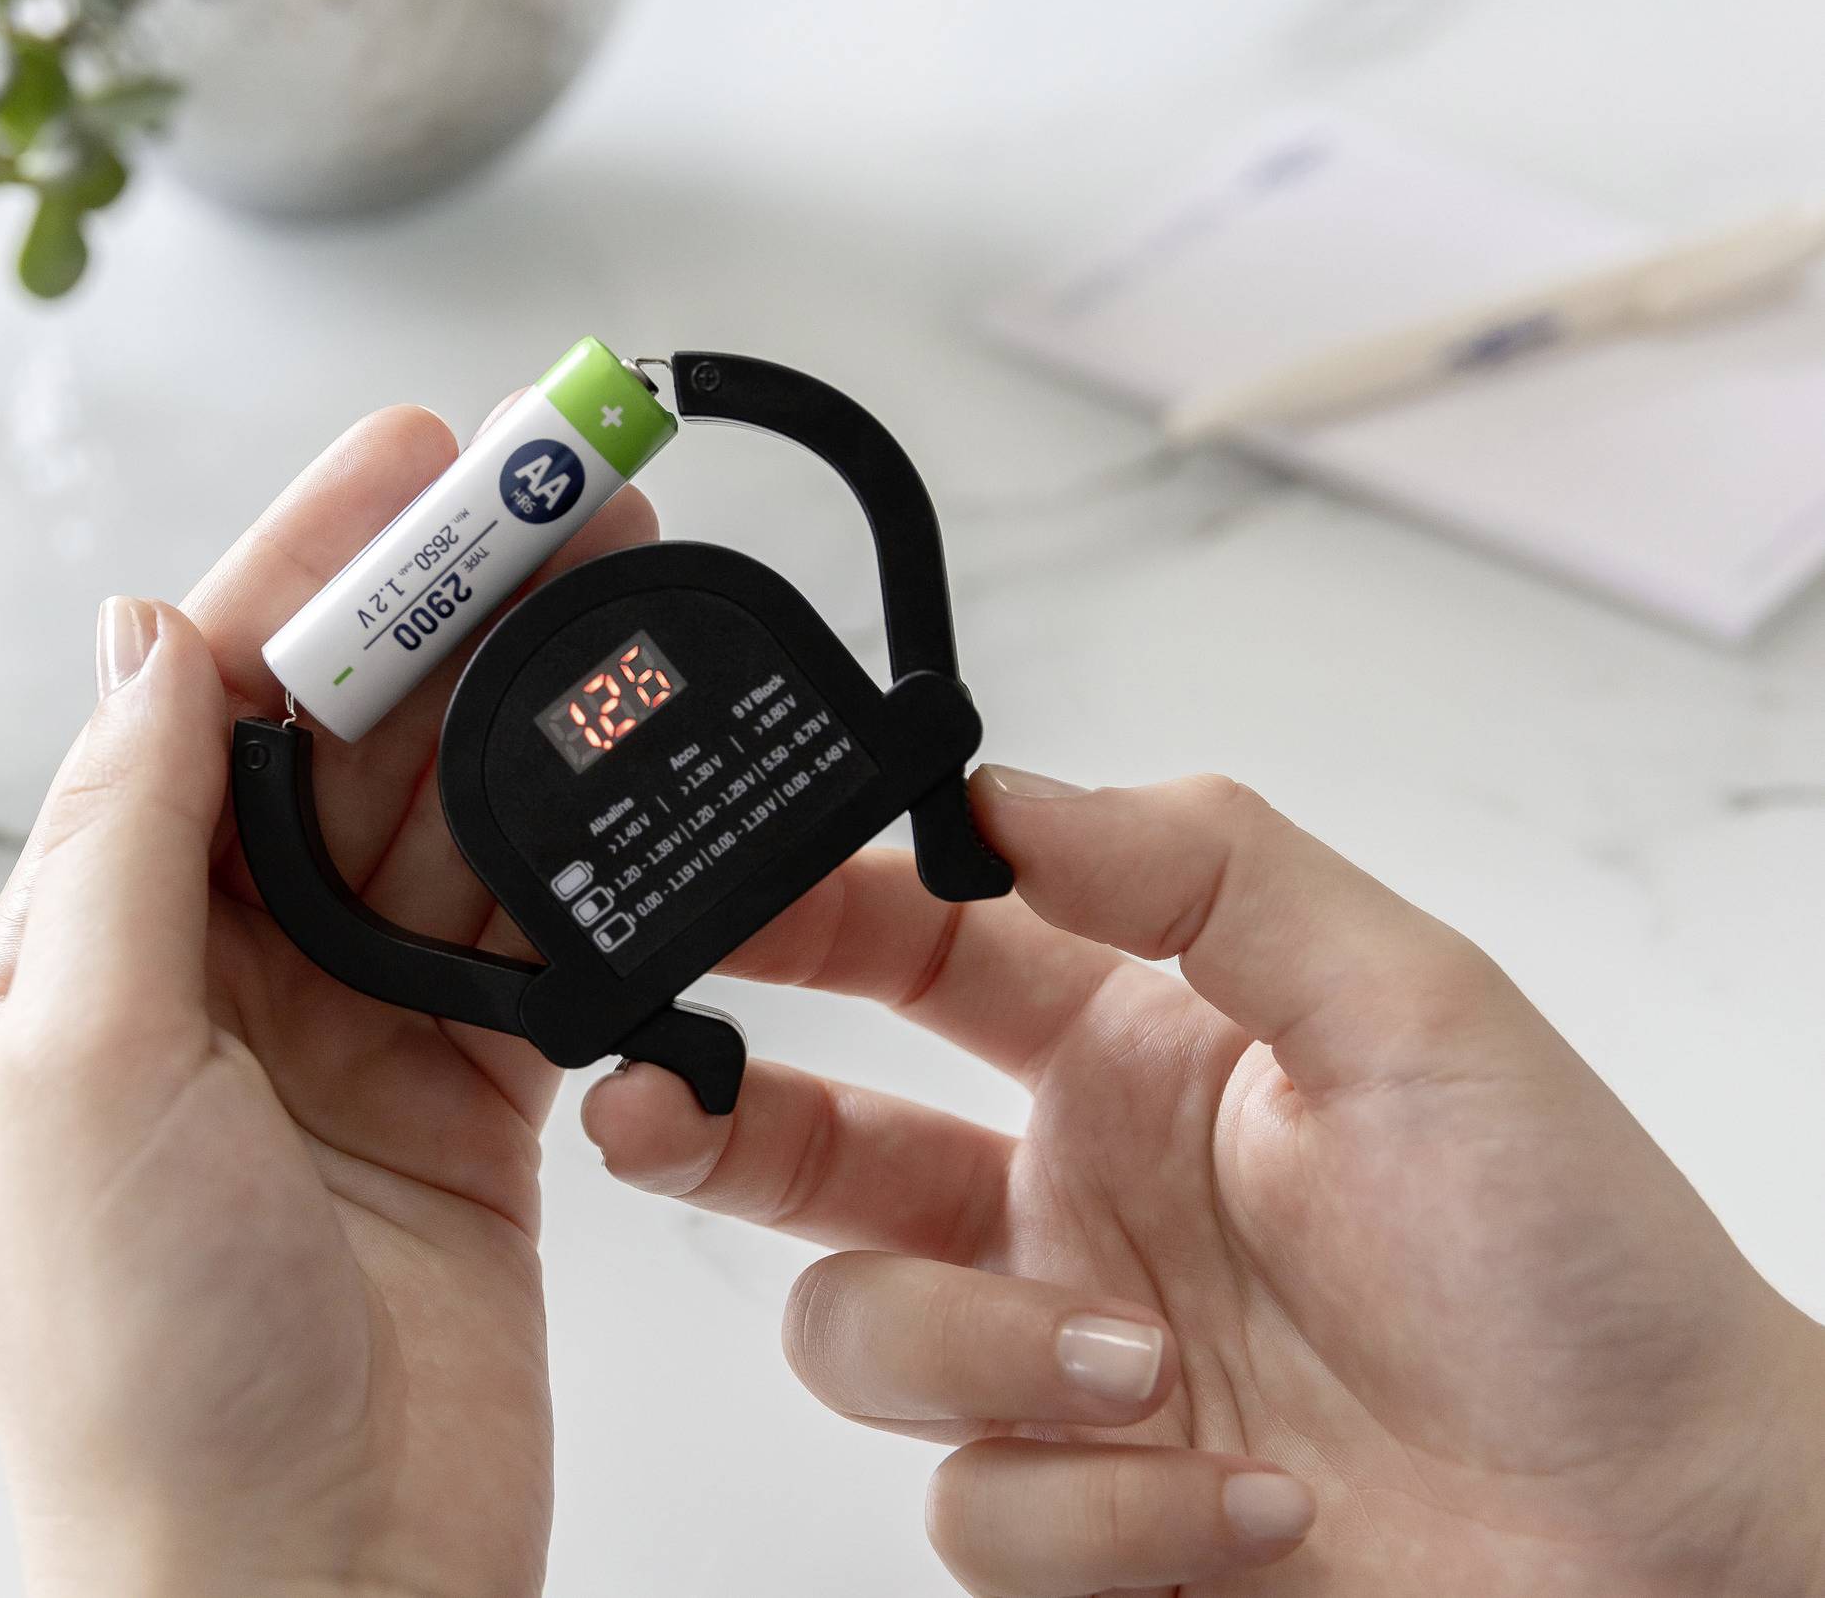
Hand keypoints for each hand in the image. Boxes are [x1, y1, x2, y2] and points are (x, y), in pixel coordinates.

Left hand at [0, 405, 660, 1597]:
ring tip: (633, 597)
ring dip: (537, 709)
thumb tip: (142, 637)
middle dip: (457, 609)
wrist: (301, 1596)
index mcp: (93, 950)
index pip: (209, 699)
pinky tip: (643, 776)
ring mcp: (351, 1037)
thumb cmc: (144, 1381)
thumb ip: (123, 840)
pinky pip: (538, 942)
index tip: (420, 457)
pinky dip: (595, 860)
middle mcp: (218, 977)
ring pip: (456, 823)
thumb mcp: (82, 1071)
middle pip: (352, 740)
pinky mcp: (467, 1105)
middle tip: (572, 494)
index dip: (317, 566)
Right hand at [584, 770, 1824, 1594]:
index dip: (790, 913)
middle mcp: (1072, 1192)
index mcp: (1133, 1045)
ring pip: (859, 1337)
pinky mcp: (1081, 1510)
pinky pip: (974, 1510)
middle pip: (812, 1140)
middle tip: (648, 1103)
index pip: (910, 944)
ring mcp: (1062, 1356)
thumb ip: (1206, 872)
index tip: (700, 897)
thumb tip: (1005, 792)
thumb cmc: (1574, 1266)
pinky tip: (1247, 1500)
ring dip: (982, 1356)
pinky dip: (1099, 1509)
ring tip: (1144, 1366)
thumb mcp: (1414, 1009)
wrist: (1666, 1539)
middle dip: (707, 1119)